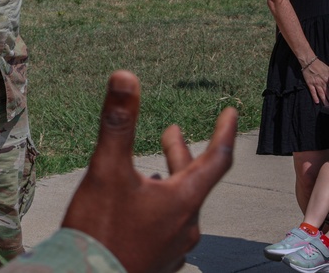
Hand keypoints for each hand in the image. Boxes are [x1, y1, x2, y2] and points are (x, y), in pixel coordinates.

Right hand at [61, 71, 237, 272]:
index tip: (231, 112)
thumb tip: (125, 76)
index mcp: (183, 201)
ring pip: (178, 206)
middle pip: (193, 182)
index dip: (223, 132)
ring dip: (169, 181)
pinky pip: (166, 228)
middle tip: (171, 130)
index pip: (216, 160)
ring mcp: (173, 247)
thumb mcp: (106, 169)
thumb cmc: (100, 228)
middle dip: (181, 152)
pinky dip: (158, 207)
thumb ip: (118, 124)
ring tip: (152, 170)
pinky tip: (140, 211)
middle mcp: (186, 225)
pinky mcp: (157, 261)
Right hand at [301, 58, 328, 106]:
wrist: (309, 62)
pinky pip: (313, 92)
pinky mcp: (310, 83)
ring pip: (321, 94)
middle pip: (328, 93)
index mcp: (328, 79)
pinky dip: (315, 97)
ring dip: (324, 100)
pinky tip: (317, 102)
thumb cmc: (320, 65)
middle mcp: (323, 82)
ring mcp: (316, 83)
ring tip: (327, 106)